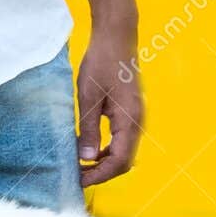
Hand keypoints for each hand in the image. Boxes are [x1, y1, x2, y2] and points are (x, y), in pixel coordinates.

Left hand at [76, 22, 142, 186]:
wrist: (117, 36)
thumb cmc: (101, 61)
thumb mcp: (88, 96)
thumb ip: (88, 129)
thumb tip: (86, 158)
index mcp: (129, 120)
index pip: (119, 162)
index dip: (99, 175)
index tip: (79, 180)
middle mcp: (137, 122)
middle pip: (124, 162)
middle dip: (102, 173)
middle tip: (78, 175)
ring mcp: (136, 118)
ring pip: (123, 153)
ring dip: (104, 163)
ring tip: (80, 164)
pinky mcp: (130, 113)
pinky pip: (122, 140)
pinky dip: (107, 150)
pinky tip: (89, 148)